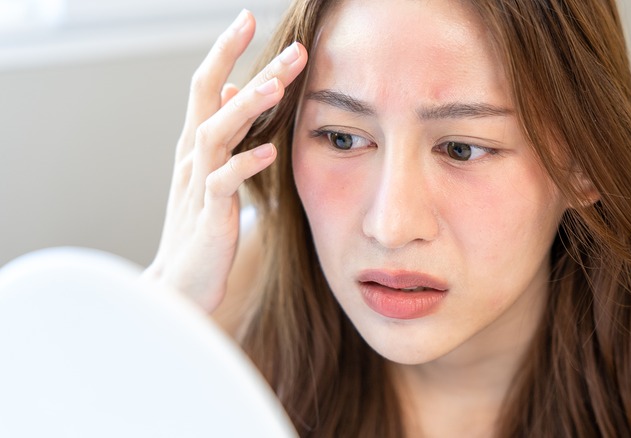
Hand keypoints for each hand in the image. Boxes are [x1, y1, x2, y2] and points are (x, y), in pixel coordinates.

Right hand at [144, 10, 307, 310]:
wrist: (179, 283)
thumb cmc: (200, 228)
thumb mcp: (211, 172)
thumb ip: (224, 132)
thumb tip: (234, 88)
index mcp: (197, 146)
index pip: (208, 87)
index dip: (225, 52)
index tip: (247, 18)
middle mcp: (194, 158)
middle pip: (214, 99)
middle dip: (248, 66)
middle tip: (290, 46)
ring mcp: (198, 185)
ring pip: (215, 133)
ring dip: (246, 108)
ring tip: (278, 85)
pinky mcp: (209, 216)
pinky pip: (223, 184)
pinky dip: (244, 165)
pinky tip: (269, 152)